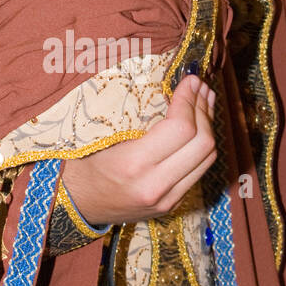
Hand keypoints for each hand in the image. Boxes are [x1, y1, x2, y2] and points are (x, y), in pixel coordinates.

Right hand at [62, 73, 216, 226]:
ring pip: (207, 158)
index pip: (181, 128)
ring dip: (208, 127)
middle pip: (202, 143)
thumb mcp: (103, 135)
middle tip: (201, 88)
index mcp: (134, 164)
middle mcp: (155, 185)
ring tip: (204, 102)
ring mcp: (167, 199)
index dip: (189, 100)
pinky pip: (198, 171)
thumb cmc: (83, 162)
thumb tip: (172, 89)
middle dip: (204, 110)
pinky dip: (200, 146)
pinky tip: (198, 128)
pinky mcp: (172, 204)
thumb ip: (140, 117)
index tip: (190, 80)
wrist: (76, 204)